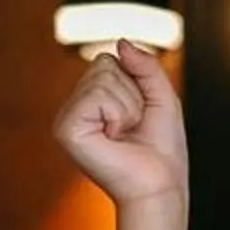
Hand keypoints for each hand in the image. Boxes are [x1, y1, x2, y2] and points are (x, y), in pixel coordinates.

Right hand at [53, 42, 186, 204]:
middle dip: (133, 95)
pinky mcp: (65, 128)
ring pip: (103, 78)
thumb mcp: (162, 99)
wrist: (160, 187)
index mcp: (93, 100)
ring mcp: (67, 117)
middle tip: (135, 127)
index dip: (136, 84)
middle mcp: (76, 106)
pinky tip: (115, 138)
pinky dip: (118, 114)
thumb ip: (145, 66)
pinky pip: (97, 95)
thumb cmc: (163, 150)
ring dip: (128, 107)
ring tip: (126, 134)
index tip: (142, 116)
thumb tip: (120, 42)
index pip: (109, 60)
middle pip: (104, 65)